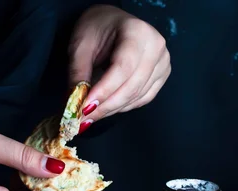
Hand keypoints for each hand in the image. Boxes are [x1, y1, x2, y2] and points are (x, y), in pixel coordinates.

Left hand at [69, 5, 170, 127]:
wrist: (113, 24)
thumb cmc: (96, 29)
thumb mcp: (81, 45)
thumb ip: (78, 73)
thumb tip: (75, 104)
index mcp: (138, 31)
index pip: (122, 68)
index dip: (104, 91)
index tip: (85, 108)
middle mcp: (156, 47)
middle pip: (131, 87)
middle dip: (105, 107)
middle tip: (83, 120)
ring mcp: (162, 63)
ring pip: (136, 97)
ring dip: (111, 110)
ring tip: (90, 116)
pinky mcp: (161, 76)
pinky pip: (142, 99)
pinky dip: (122, 107)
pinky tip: (106, 109)